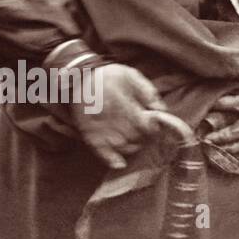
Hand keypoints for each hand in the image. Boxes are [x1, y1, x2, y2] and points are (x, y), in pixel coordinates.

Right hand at [70, 63, 192, 169]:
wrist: (78, 78)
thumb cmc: (107, 76)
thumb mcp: (129, 75)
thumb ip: (147, 91)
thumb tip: (160, 110)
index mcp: (121, 102)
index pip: (144, 125)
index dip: (152, 127)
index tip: (153, 123)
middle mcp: (111, 117)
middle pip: (136, 137)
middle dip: (143, 136)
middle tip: (144, 130)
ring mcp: (100, 128)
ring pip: (123, 146)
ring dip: (132, 146)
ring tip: (134, 139)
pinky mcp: (90, 134)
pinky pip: (102, 152)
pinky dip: (112, 160)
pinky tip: (119, 163)